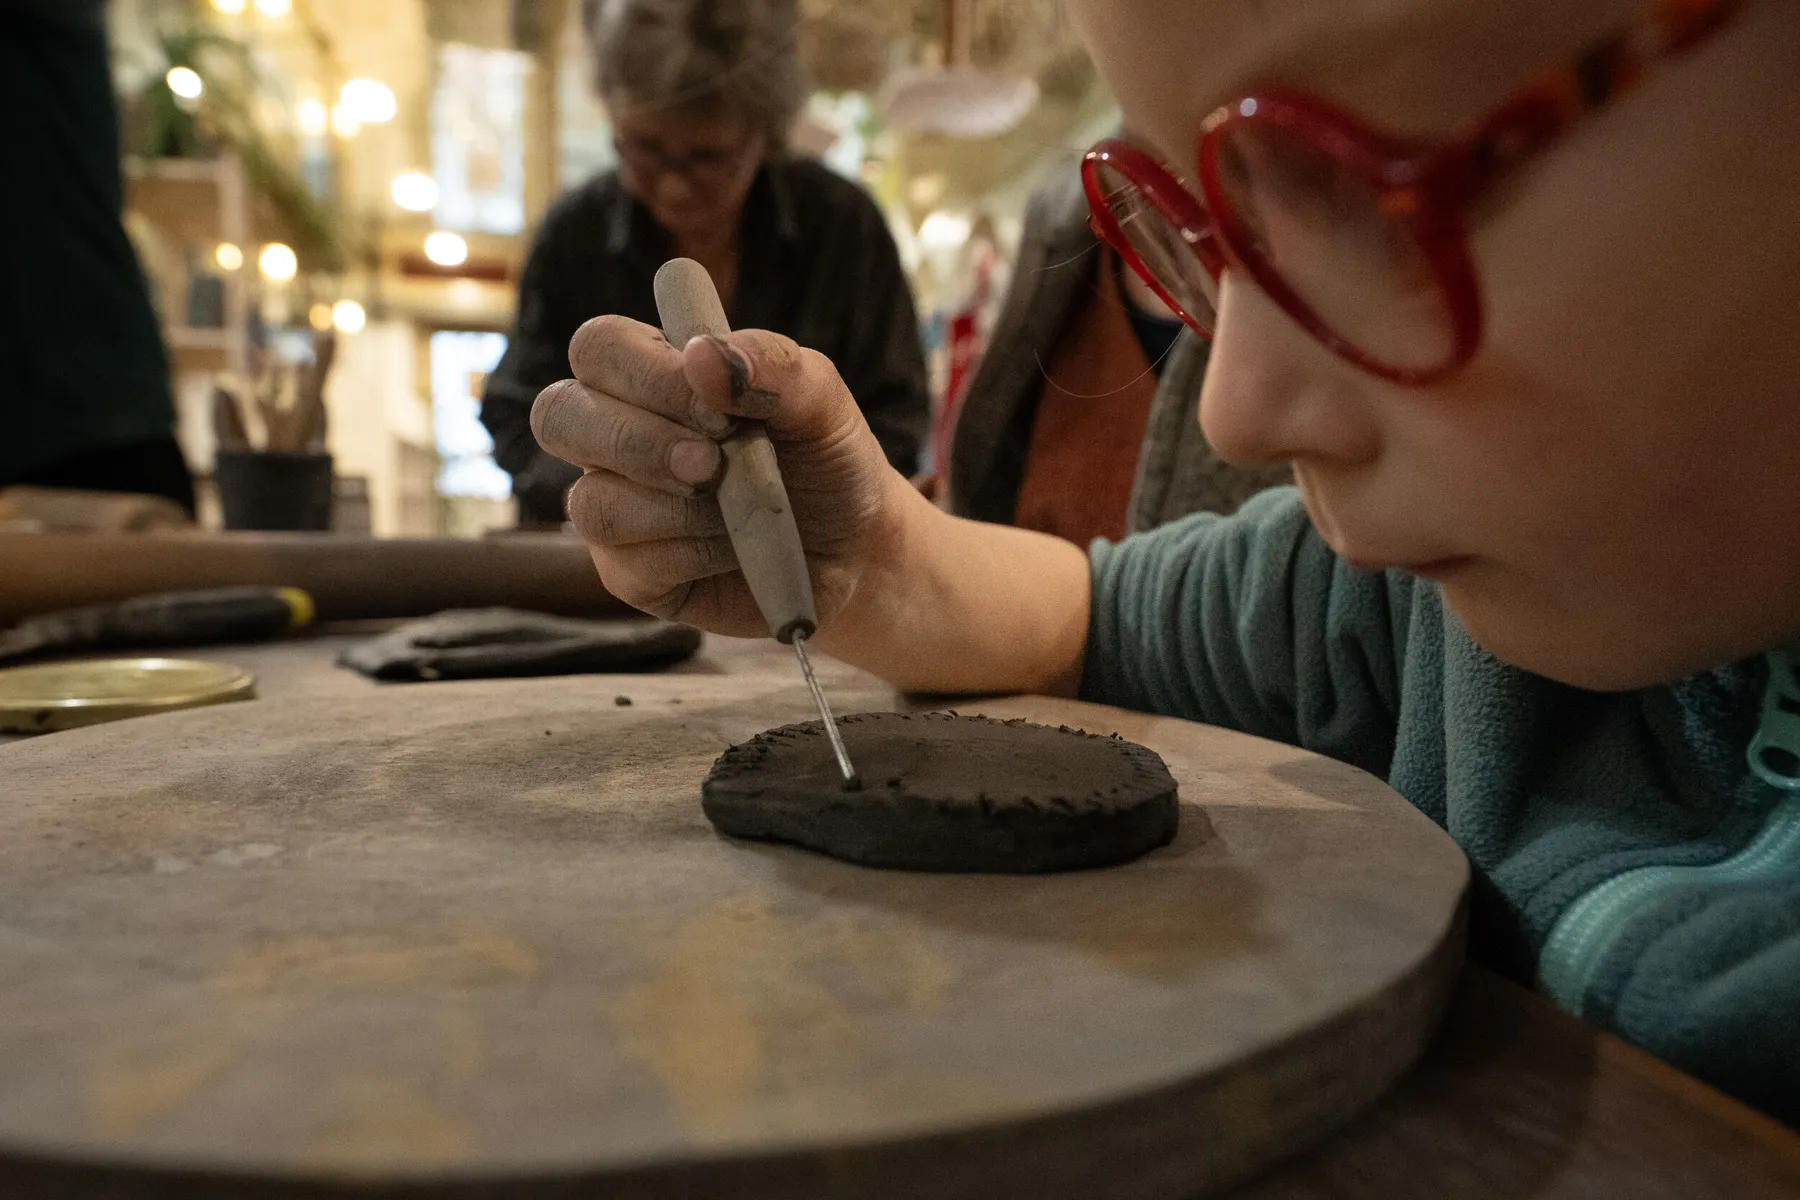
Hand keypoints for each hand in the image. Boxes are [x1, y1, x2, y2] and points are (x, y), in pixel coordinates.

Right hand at [530, 315, 902, 636]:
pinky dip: (694, 552)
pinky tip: (736, 546)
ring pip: (590, 502)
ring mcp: (615, 505)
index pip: (599, 348)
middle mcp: (615, 435)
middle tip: (712, 463)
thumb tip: (700, 355)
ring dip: (676, 508)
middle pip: (557, 415)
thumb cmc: (824, 460)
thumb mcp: (821, 400)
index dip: (647, 374)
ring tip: (736, 508)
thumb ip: (771, 365)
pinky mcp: (629, 573)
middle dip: (638, 441)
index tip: (722, 410)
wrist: (855, 547)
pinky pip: (627, 562)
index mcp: (651, 374)